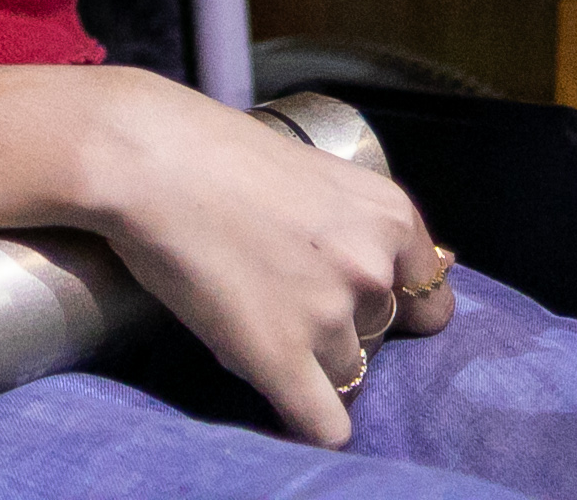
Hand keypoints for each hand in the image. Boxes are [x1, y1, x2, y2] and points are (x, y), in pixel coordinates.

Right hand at [62, 69, 453, 446]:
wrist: (148, 158)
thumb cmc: (215, 152)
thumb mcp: (315, 175)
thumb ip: (352, 227)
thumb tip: (383, 284)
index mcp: (391, 217)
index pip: (428, 298)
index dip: (393, 306)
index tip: (358, 305)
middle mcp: (373, 268)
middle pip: (378, 334)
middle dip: (338, 326)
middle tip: (280, 297)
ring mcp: (329, 317)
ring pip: (345, 374)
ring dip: (307, 361)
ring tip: (252, 320)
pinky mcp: (280, 358)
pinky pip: (323, 424)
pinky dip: (308, 422)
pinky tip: (284, 403)